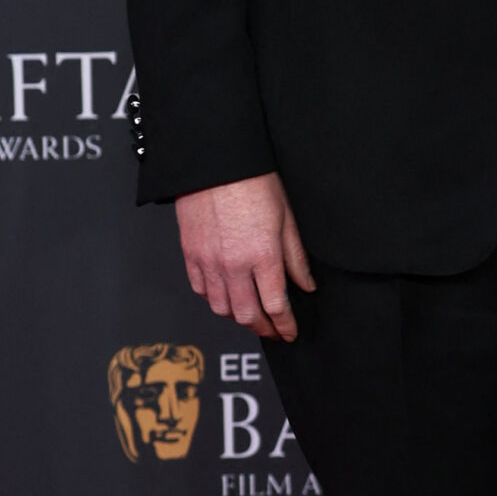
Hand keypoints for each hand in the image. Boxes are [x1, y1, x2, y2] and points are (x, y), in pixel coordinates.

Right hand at [177, 171, 315, 341]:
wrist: (214, 162)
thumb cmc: (252, 182)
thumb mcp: (287, 218)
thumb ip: (295, 258)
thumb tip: (306, 285)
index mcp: (263, 256)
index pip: (276, 306)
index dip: (285, 325)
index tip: (290, 333)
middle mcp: (233, 265)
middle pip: (247, 315)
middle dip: (263, 329)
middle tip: (274, 331)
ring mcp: (208, 262)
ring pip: (221, 308)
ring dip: (238, 318)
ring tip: (252, 316)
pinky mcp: (190, 254)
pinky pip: (200, 290)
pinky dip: (214, 300)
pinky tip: (226, 297)